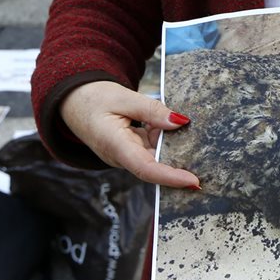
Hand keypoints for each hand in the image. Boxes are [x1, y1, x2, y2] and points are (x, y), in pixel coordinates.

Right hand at [60, 80, 200, 187]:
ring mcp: (126, 156)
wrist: (73, 101)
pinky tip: (176, 129)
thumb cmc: (95, 98)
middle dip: (180, 161)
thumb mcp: (125, 98)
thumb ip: (153, 110)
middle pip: (156, 166)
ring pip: (156, 156)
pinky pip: (152, 149)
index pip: (147, 169)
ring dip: (173, 145)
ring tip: (192, 133)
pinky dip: (165, 139)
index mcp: (115, 146)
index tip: (194, 182)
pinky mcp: (130, 150)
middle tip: (206, 155)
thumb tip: (181, 122)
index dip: (171, 177)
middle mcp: (121, 157)